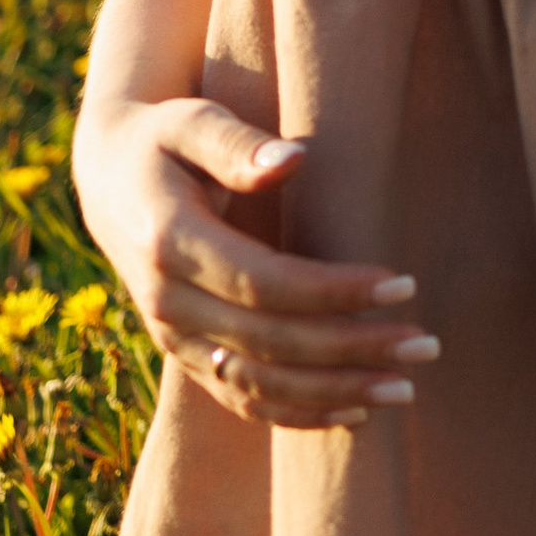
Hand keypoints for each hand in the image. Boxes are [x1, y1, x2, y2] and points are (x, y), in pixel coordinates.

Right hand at [70, 91, 438, 431]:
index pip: (264, 282)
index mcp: (170, 243)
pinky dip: (297, 414)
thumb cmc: (163, 138)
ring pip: (258, 385)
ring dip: (334, 394)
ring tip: (405, 388)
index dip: (334, 291)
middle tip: (426, 344)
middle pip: (270, 344)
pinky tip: (355, 413)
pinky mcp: (185, 356)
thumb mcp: (190, 121)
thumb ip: (235, 143)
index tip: (403, 286)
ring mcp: (173, 338)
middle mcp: (167, 302)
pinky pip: (241, 400)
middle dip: (352, 350)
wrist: (108, 180)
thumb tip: (290, 160)